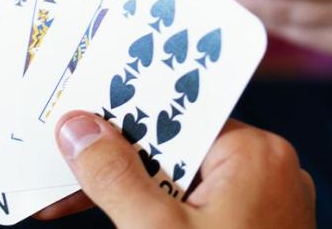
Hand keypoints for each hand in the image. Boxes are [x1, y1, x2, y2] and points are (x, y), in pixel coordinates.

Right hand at [36, 112, 314, 227]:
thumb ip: (114, 176)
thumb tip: (79, 128)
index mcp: (256, 152)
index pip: (178, 114)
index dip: (123, 117)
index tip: (75, 122)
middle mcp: (270, 169)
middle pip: (177, 148)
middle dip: (118, 163)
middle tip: (62, 171)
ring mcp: (268, 204)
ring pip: (184, 182)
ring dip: (131, 194)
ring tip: (70, 201)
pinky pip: (200, 209)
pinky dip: (160, 217)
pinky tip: (119, 219)